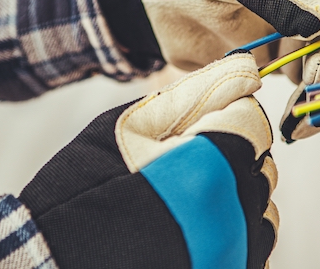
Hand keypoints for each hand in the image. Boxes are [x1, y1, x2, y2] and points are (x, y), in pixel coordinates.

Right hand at [19, 53, 277, 268]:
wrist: (56, 258)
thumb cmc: (85, 189)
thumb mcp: (134, 126)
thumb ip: (197, 94)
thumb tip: (247, 69)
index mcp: (210, 167)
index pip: (254, 124)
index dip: (226, 118)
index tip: (198, 129)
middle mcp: (231, 215)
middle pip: (261, 165)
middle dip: (230, 157)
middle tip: (182, 166)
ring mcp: (233, 254)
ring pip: (262, 208)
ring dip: (234, 196)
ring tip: (185, 199)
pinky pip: (255, 247)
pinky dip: (234, 233)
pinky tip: (195, 228)